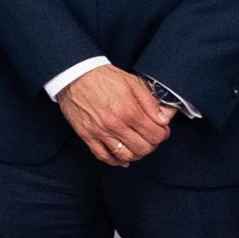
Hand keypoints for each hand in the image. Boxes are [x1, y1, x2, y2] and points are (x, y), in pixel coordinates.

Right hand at [56, 68, 171, 166]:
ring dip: (136, 154)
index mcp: (129, 111)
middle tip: (151, 138)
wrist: (75, 76)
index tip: (161, 130)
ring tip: (137, 145)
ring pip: (125, 156)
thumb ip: (150, 102)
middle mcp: (115, 125)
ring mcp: (100, 132)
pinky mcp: (87, 136)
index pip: (155, 135)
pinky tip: (122, 157)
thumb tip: (163, 120)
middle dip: (152, 145)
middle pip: (143, 148)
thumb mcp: (132, 82)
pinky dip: (116, 161)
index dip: (162, 134)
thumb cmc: (103, 77)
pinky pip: (104, 156)